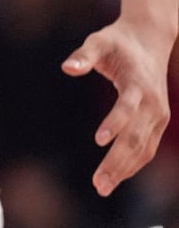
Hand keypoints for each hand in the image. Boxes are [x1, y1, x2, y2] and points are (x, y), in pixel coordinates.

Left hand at [61, 17, 172, 194]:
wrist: (150, 40)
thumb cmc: (117, 41)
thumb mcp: (98, 41)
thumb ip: (83, 55)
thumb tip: (67, 67)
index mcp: (139, 84)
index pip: (128, 108)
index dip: (115, 123)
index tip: (99, 140)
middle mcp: (154, 104)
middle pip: (136, 137)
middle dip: (118, 161)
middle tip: (98, 183)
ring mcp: (159, 115)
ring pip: (144, 148)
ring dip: (125, 169)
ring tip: (102, 187)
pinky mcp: (158, 121)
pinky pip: (147, 147)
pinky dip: (134, 163)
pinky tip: (116, 176)